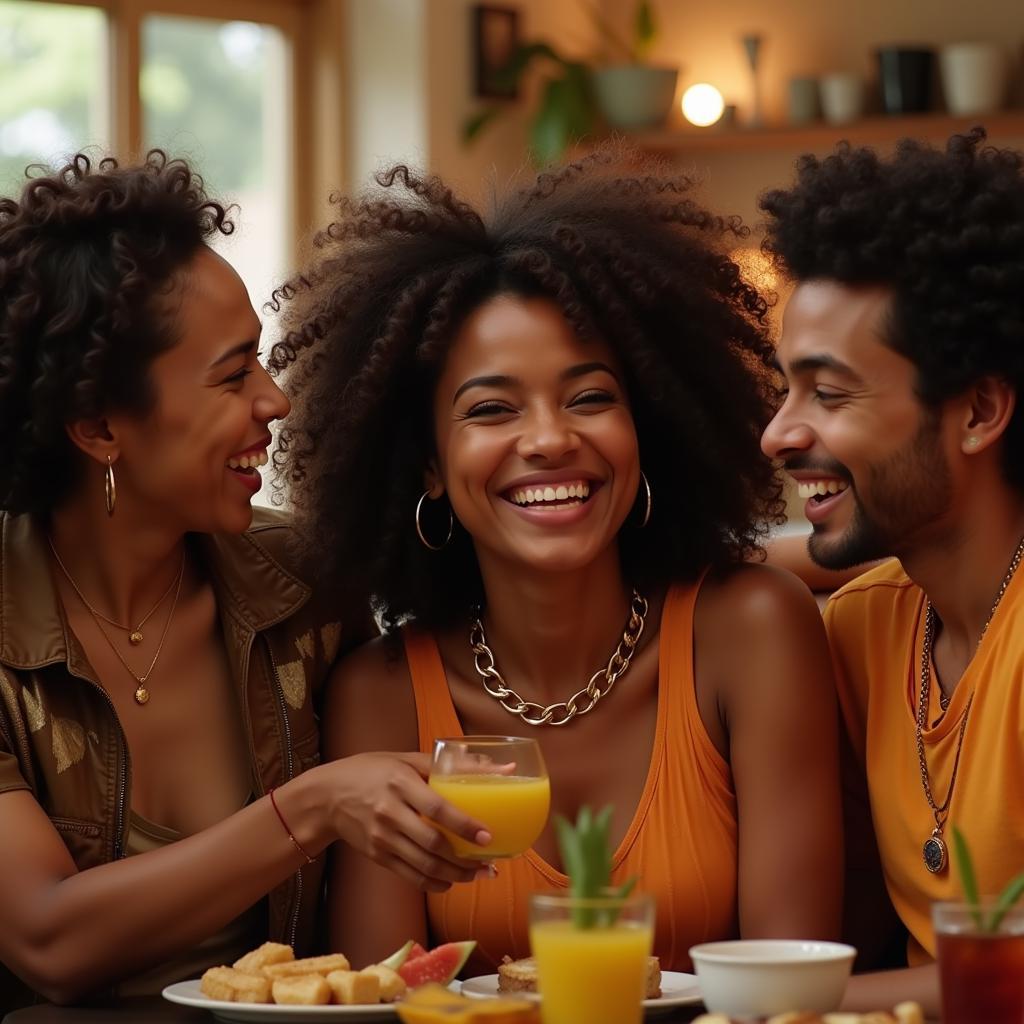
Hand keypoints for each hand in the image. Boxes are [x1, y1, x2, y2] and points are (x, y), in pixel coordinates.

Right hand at [320, 752, 493, 890]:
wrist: (326, 796)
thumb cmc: (373, 771)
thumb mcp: (408, 759)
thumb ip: (454, 764)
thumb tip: (503, 769)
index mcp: (400, 782)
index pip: (437, 808)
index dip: (464, 825)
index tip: (488, 836)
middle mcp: (390, 812)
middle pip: (433, 844)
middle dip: (465, 860)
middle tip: (490, 865)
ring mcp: (382, 838)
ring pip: (424, 865)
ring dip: (455, 876)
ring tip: (479, 875)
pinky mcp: (377, 856)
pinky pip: (410, 876)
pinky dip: (434, 883)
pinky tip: (451, 881)